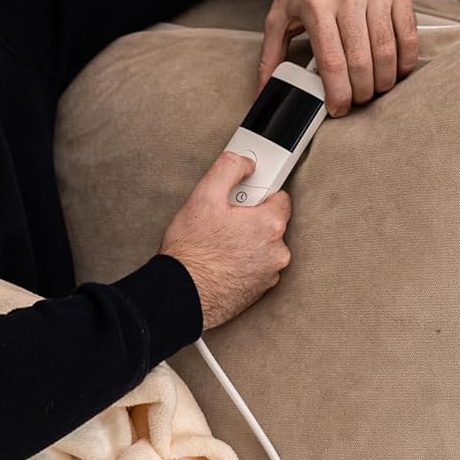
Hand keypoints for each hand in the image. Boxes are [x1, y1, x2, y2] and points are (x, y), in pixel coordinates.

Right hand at [160, 152, 291, 329]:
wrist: (180, 296)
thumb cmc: (191, 252)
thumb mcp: (203, 197)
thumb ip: (228, 168)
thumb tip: (245, 163)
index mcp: (270, 224)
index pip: (279, 196)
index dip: (255, 195)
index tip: (238, 201)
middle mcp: (277, 251)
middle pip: (270, 223)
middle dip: (249, 221)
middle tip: (220, 225)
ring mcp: (269, 274)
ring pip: (262, 247)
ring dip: (246, 244)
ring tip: (217, 247)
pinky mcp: (259, 292)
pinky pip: (255, 268)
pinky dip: (242, 264)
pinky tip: (220, 263)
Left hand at [257, 0, 418, 116]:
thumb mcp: (279, 15)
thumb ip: (270, 56)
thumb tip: (265, 92)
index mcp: (317, 7)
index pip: (332, 63)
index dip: (338, 94)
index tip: (338, 109)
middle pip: (361, 62)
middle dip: (360, 92)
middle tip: (356, 100)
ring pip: (386, 52)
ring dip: (383, 81)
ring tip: (373, 89)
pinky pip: (408, 34)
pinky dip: (404, 60)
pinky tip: (394, 70)